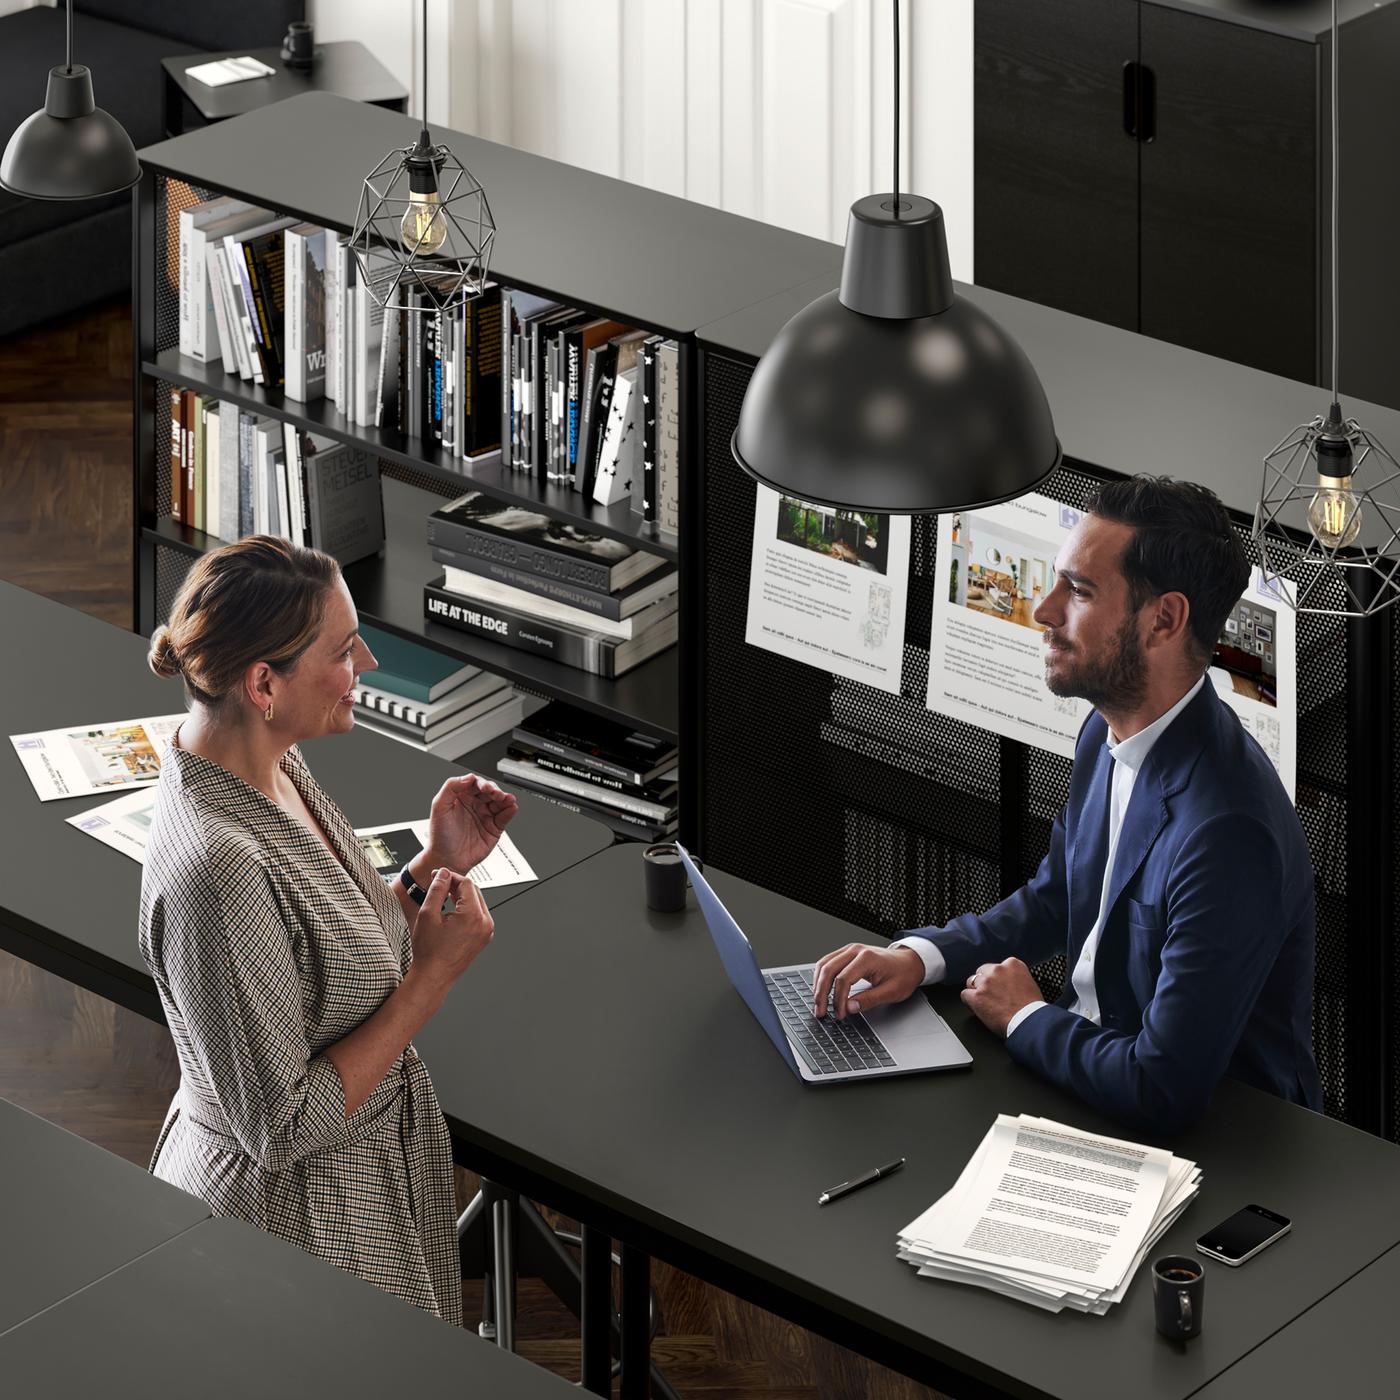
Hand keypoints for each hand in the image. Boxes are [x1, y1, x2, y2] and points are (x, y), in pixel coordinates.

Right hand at [410, 868, 494, 988]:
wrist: (434, 976)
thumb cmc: (429, 952)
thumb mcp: (428, 914)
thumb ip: (437, 889)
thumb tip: (443, 874)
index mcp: (473, 916)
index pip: (466, 884)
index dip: (450, 876)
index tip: (438, 876)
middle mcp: (485, 923)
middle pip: (474, 891)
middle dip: (456, 885)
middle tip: (439, 884)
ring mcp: (486, 931)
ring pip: (477, 902)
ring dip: (461, 896)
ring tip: (443, 896)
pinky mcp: (484, 937)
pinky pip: (478, 914)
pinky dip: (466, 908)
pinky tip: (451, 910)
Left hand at [424, 773, 518, 874]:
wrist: (447, 859)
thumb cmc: (440, 835)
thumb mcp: (439, 807)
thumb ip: (451, 787)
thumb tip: (468, 777)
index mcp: (461, 796)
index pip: (475, 783)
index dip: (481, 782)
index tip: (484, 787)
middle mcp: (475, 804)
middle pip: (490, 790)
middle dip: (495, 790)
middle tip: (496, 793)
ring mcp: (485, 815)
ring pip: (500, 802)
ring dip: (505, 798)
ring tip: (507, 799)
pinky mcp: (494, 827)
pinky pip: (504, 816)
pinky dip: (510, 811)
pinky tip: (511, 807)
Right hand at [811, 943, 924, 1020]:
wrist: (910, 961)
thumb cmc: (903, 974)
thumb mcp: (892, 992)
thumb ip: (869, 1000)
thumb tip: (848, 1007)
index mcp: (867, 958)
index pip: (843, 979)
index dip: (838, 999)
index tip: (839, 1014)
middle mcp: (855, 950)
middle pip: (828, 970)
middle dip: (821, 993)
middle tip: (820, 1011)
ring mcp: (849, 949)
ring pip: (824, 965)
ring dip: (818, 985)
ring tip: (818, 1003)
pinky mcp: (847, 953)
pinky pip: (827, 962)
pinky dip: (821, 977)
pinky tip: (821, 989)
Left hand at [960, 958, 1040, 1036]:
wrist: (1029, 1022)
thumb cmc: (1032, 1009)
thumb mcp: (1029, 984)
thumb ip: (1015, 978)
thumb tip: (1007, 982)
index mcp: (1013, 965)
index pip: (997, 966)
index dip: (997, 978)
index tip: (999, 986)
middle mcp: (998, 970)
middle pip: (982, 972)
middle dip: (985, 982)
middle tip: (992, 995)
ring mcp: (986, 982)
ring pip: (971, 982)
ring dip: (976, 991)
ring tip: (986, 1003)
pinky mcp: (977, 996)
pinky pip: (964, 995)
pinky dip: (969, 1002)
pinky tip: (978, 1008)